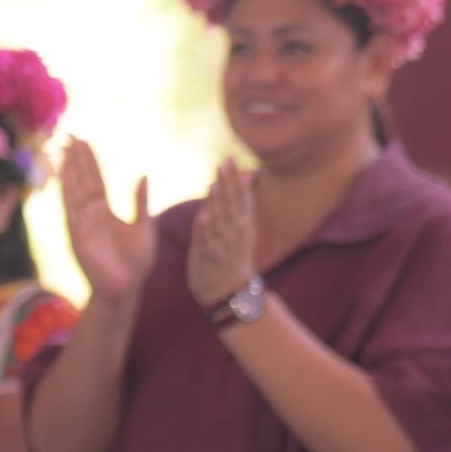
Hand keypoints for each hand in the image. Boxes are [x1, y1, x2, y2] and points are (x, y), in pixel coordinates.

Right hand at [59, 139, 156, 304]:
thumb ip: (141, 202)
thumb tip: (144, 175)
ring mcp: (81, 224)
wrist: (127, 288)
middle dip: (76, 159)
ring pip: (74, 191)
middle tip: (71, 135)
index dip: (90, 161)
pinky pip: (70, 210)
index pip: (95, 180)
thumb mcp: (145, 226)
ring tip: (66, 148)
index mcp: (105, 212)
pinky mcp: (77, 235)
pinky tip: (63, 176)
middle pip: (81, 180)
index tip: (84, 141)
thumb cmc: (136, 261)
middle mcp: (90, 214)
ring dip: (69, 170)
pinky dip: (67, 192)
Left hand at [188, 161, 256, 307]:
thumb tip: (246, 176)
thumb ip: (240, 202)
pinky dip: (205, 230)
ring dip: (217, 202)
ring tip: (214, 184)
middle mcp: (235, 232)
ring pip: (219, 219)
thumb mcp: (243, 229)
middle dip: (228, 183)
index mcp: (244, 224)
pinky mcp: (208, 256)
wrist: (231, 292)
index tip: (231, 159)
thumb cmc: (234, 258)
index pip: (241, 196)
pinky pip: (206, 241)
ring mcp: (222, 244)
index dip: (235, 178)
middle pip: (231, 203)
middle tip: (224, 162)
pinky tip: (203, 217)